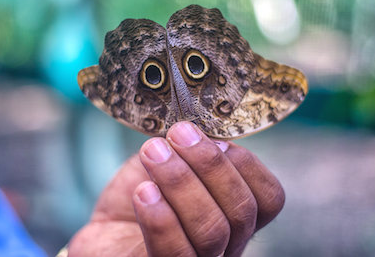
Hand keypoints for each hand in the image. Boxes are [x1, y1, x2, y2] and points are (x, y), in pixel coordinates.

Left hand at [68, 121, 284, 256]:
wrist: (105, 232)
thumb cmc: (143, 194)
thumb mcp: (170, 160)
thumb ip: (189, 148)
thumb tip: (200, 130)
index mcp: (235, 213)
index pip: (268, 198)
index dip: (247, 164)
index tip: (215, 136)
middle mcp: (227, 243)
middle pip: (242, 212)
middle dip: (210, 164)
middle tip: (178, 134)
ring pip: (211, 231)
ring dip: (181, 182)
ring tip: (153, 153)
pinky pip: (174, 252)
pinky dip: (161, 217)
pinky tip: (144, 191)